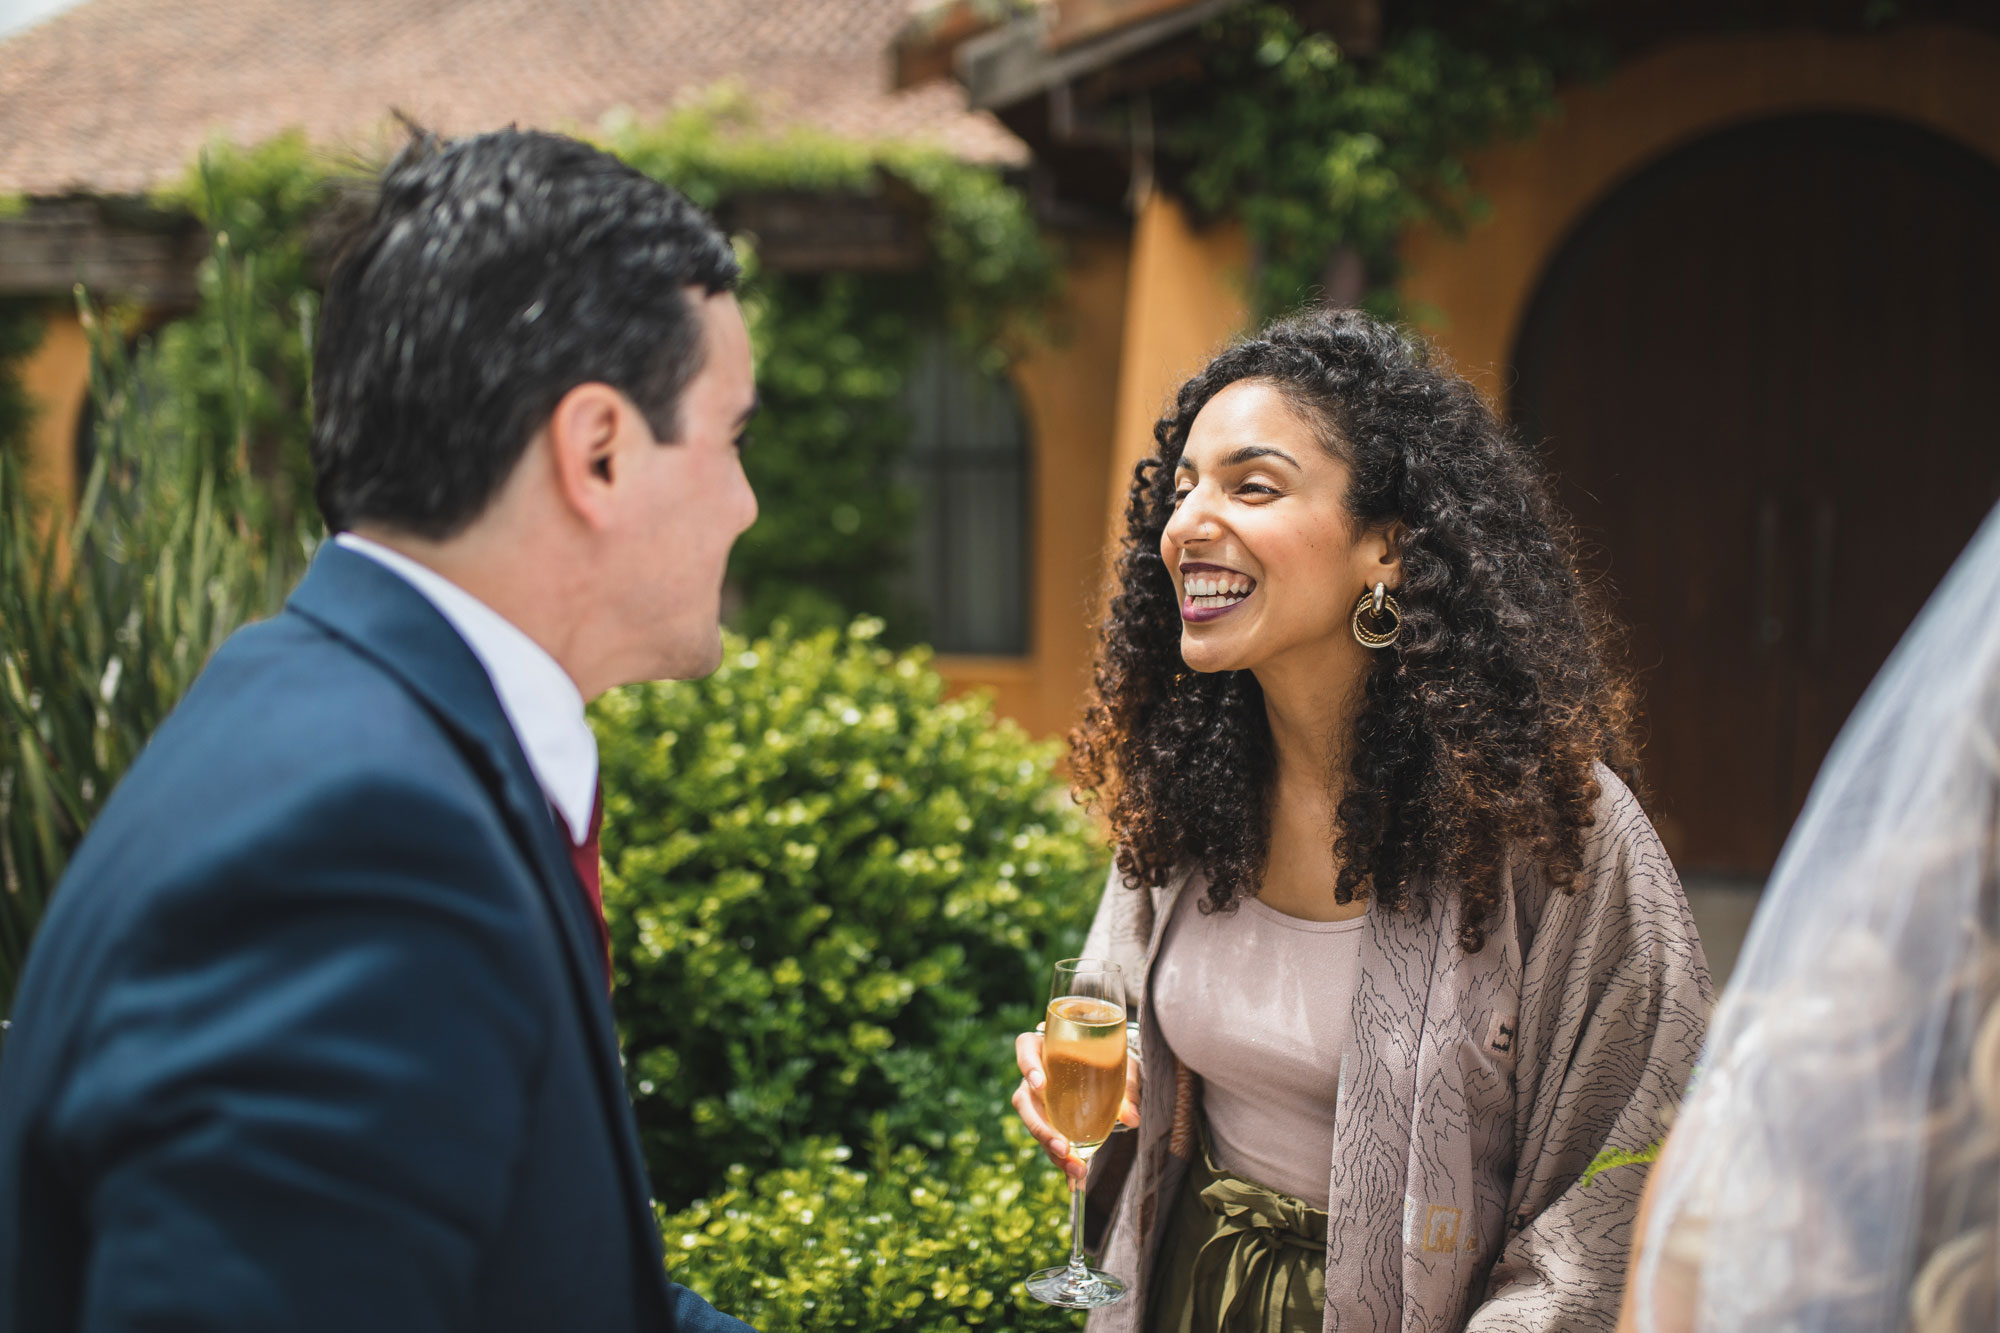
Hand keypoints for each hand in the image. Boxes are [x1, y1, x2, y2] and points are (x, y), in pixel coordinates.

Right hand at [1011, 1025, 1140, 1188]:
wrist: (1111, 1065)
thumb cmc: (1111, 1056)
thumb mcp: (1122, 1065)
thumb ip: (1127, 1087)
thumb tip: (1132, 1118)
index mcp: (1045, 1046)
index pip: (1026, 1048)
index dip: (1028, 1066)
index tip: (1041, 1085)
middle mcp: (1034, 1073)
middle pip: (1023, 1098)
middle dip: (1040, 1127)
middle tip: (1063, 1147)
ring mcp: (1037, 1098)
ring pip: (1033, 1123)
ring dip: (1051, 1148)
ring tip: (1075, 1169)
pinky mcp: (1046, 1118)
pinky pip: (1046, 1138)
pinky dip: (1060, 1158)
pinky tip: (1074, 1177)